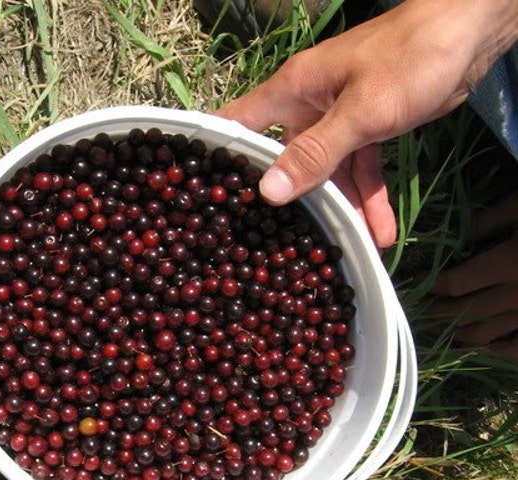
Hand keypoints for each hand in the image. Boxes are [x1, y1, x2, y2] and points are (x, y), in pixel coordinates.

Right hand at [216, 0, 517, 248]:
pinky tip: (379, 232)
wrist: (470, 33)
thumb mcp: (361, 111)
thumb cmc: (409, 58)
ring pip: (327, 173)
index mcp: (293, 92)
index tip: (205, 203)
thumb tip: (268, 193)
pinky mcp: (368, 129)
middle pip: (285, 161)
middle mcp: (308, 107)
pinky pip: (360, 170)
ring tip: (342, 250)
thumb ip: (315, 153)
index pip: (239, 126)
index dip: (219, 160)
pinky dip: (369, 198)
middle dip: (285, 202)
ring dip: (339, 210)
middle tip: (274, 248)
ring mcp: (338, 119)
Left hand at [428, 191, 517, 361]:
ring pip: (487, 336)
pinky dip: (500, 350)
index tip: (420, 285)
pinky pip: (517, 348)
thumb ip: (492, 220)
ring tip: (448, 330)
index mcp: (509, 263)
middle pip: (464, 313)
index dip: (434, 287)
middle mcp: (517, 296)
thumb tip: (460, 237)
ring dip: (463, 334)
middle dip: (439, 314)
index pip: (456, 284)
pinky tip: (490, 347)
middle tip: (422, 313)